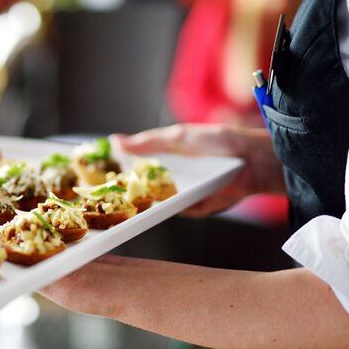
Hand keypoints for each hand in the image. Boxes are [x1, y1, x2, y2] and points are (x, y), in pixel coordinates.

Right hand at [111, 124, 285, 216]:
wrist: (253, 161)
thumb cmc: (219, 142)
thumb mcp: (178, 138)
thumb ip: (147, 142)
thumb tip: (114, 142)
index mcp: (167, 159)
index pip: (136, 167)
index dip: (117, 170)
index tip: (95, 172)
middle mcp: (173, 179)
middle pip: (140, 188)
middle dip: (121, 190)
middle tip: (98, 191)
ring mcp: (182, 195)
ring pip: (153, 202)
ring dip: (137, 202)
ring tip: (114, 200)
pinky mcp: (194, 209)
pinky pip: (173, 211)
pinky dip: (161, 209)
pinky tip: (146, 205)